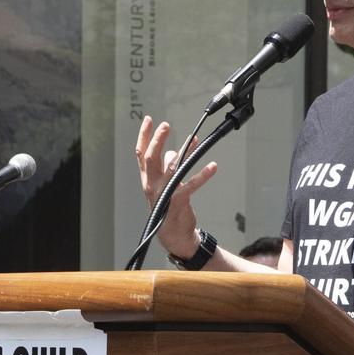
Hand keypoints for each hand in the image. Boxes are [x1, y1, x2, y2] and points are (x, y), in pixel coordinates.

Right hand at [135, 115, 217, 257]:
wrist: (172, 235)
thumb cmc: (168, 208)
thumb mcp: (164, 185)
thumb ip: (167, 167)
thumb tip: (174, 151)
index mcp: (147, 179)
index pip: (141, 154)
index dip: (144, 136)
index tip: (149, 120)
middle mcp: (152, 184)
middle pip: (151, 157)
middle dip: (158, 139)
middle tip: (166, 124)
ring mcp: (164, 193)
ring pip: (172, 167)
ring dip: (184, 151)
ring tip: (194, 139)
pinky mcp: (177, 201)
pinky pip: (191, 185)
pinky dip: (203, 175)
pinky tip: (213, 166)